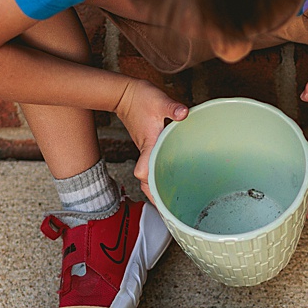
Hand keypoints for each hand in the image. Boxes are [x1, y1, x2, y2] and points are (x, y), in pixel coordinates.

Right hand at [115, 79, 187, 200]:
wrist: (124, 93)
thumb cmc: (140, 98)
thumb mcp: (159, 101)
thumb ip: (171, 107)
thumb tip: (183, 113)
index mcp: (149, 143)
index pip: (145, 171)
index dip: (152, 185)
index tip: (162, 198)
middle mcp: (145, 151)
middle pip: (146, 182)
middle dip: (156, 199)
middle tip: (170, 214)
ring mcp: (145, 150)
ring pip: (148, 177)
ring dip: (156, 190)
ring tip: (171, 205)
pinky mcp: (147, 147)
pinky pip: (151, 169)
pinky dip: (158, 178)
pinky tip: (170, 181)